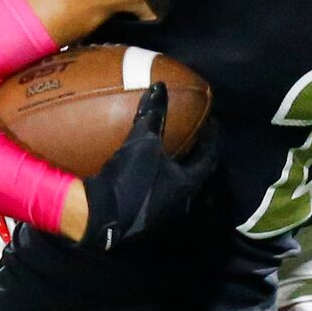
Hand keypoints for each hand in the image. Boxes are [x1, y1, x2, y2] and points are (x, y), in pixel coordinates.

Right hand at [80, 80, 217, 249]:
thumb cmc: (129, 178)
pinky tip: (146, 175)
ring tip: (169, 156)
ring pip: (177, 190)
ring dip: (175, 173)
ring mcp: (164, 217)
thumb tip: (159, 87)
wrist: (99, 215)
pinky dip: (158, 184)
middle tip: (191, 139)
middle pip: (195, 176)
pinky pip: (159, 199)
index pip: (209, 158)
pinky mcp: (145, 223)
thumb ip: (152, 116)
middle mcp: (182, 203)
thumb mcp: (141, 142)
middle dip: (194, 158)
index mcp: (188, 184)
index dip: (211, 139)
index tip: (211, 124)